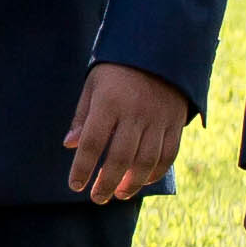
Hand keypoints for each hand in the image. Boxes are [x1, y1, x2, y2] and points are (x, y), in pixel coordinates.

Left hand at [63, 62, 191, 205]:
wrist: (161, 48)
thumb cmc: (119, 69)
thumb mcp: (94, 84)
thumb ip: (82, 116)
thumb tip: (70, 146)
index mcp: (109, 102)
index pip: (92, 142)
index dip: (82, 168)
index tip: (75, 185)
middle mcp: (134, 112)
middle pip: (119, 158)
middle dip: (106, 183)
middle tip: (97, 198)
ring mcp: (158, 118)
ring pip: (145, 161)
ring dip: (131, 183)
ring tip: (119, 194)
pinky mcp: (175, 122)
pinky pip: (168, 155)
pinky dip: (156, 172)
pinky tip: (143, 181)